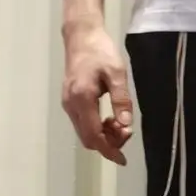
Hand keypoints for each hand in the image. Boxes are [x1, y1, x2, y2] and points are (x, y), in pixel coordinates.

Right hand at [62, 23, 133, 164]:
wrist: (81, 35)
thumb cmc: (101, 51)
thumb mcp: (117, 73)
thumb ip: (122, 100)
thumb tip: (126, 125)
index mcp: (82, 99)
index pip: (94, 135)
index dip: (109, 150)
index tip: (123, 159)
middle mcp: (71, 105)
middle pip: (88, 139)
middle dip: (109, 143)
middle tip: (127, 131)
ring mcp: (68, 104)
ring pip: (85, 134)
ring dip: (104, 136)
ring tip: (121, 123)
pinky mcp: (70, 102)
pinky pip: (83, 124)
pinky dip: (98, 128)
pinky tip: (110, 119)